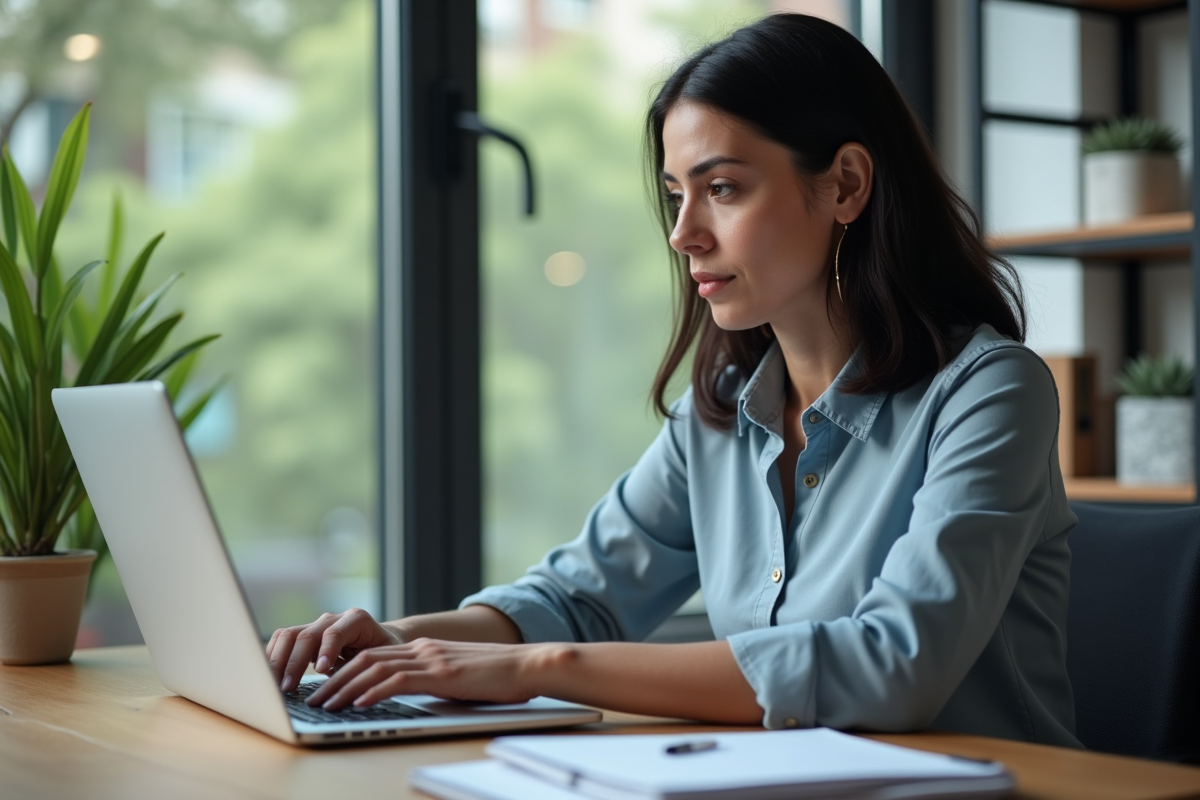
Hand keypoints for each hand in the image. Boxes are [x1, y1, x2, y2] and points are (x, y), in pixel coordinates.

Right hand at [266, 608, 401, 691]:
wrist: (382, 639)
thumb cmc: (386, 651)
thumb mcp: (384, 658)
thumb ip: (368, 668)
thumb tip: (351, 688)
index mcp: (357, 620)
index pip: (335, 632)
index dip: (326, 650)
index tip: (320, 670)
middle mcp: (333, 619)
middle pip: (306, 634)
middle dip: (294, 662)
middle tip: (288, 688)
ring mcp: (316, 625)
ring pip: (288, 635)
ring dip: (278, 661)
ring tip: (275, 686)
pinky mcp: (304, 635)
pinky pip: (282, 640)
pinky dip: (273, 657)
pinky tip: (271, 677)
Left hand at [304, 638, 562, 710]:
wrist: (529, 665)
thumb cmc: (499, 677)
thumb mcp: (458, 676)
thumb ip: (433, 679)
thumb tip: (412, 694)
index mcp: (425, 649)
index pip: (374, 656)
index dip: (344, 671)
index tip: (324, 688)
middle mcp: (423, 649)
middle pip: (366, 659)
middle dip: (335, 680)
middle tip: (312, 699)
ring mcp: (432, 659)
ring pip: (376, 668)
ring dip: (346, 688)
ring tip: (327, 705)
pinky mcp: (442, 673)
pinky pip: (400, 680)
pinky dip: (375, 691)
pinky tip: (360, 703)